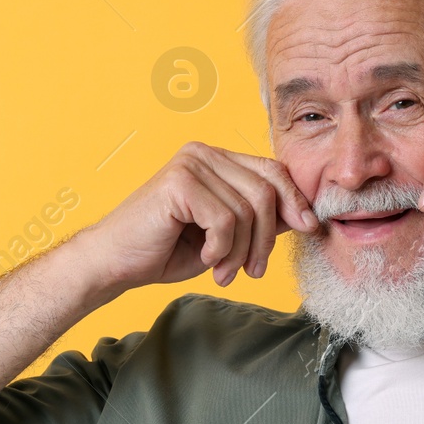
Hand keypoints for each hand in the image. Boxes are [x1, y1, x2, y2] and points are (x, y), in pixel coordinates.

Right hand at [79, 141, 317, 292]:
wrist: (114, 263)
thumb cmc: (166, 249)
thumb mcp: (225, 235)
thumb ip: (258, 219)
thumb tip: (304, 216)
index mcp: (216, 159)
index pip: (272, 170)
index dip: (294, 200)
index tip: (308, 229)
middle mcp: (203, 153)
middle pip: (265, 190)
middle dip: (266, 238)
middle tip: (253, 271)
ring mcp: (190, 164)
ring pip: (247, 210)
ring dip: (240, 252)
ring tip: (224, 271)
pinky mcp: (179, 182)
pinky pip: (224, 220)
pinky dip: (220, 249)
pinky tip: (203, 258)